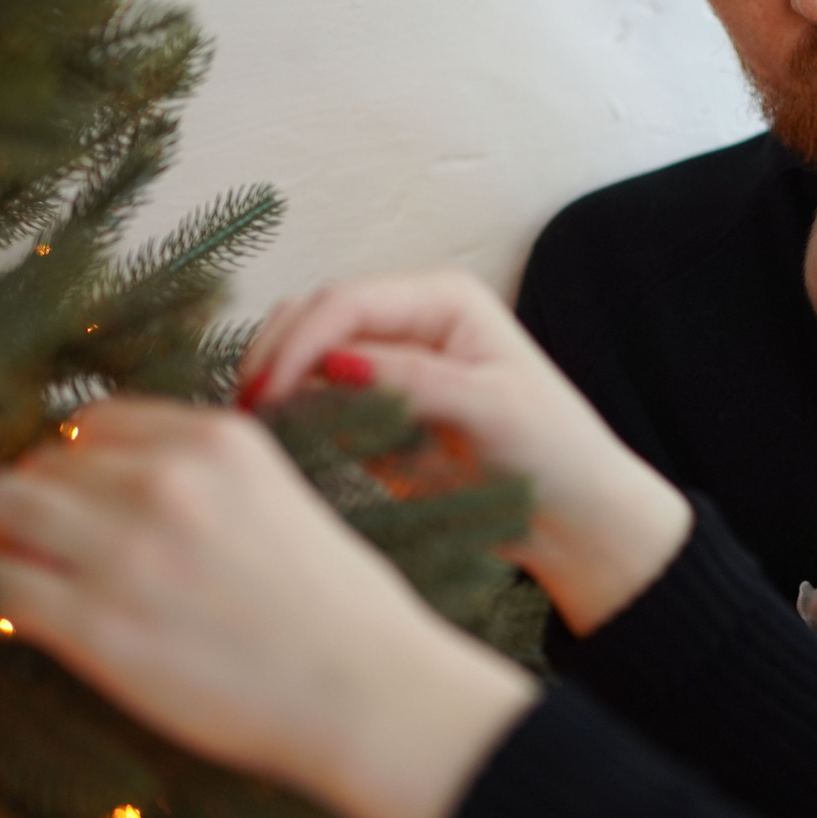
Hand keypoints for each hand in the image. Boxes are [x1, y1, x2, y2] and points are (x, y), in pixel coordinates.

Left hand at [0, 397, 539, 817]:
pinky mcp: (96, 626)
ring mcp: (125, 550)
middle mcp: (164, 479)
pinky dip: (5, 602)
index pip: (92, 422)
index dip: (77, 464)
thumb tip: (122, 490)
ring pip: (2, 510)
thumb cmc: (342, 614)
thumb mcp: (282, 499)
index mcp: (216, 440)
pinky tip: (37, 624)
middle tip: (50, 549)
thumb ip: (205, 477)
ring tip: (36, 579)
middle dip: (38, 503)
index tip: (82, 502)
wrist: (368, 695)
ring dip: (8, 543)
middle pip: (40, 461)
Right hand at [237, 268, 690, 635]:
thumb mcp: (491, 411)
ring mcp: (386, 365)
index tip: (267, 391)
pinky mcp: (373, 410)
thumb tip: (335, 363)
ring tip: (250, 428)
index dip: (301, 341)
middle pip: (314, 317)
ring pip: (304, 354)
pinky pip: (314, 400)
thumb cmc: (554, 453)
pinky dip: (289, 415)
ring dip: (273, 382)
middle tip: (243, 413)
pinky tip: (272, 443)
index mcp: (442, 300)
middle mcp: (407, 321)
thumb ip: (414, 383)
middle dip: (274, 356)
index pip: (348, 301)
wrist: (573, 517)